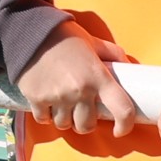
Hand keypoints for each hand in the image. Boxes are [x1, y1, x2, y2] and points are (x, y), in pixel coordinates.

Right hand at [15, 20, 142, 137]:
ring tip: (63, 106)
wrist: (30, 31)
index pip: (122, 109)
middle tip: (82, 111)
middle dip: (85, 122)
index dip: (125, 125)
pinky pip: (44, 119)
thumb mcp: (93, 42)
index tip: (120, 129)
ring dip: (65, 119)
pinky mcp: (37, 98)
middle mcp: (80, 90)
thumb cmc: (65, 37)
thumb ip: (112, 54)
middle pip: (87, 125)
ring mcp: (57, 96)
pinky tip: (47, 103)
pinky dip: (46, 115)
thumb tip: (130, 66)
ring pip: (64, 124)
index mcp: (98, 77)